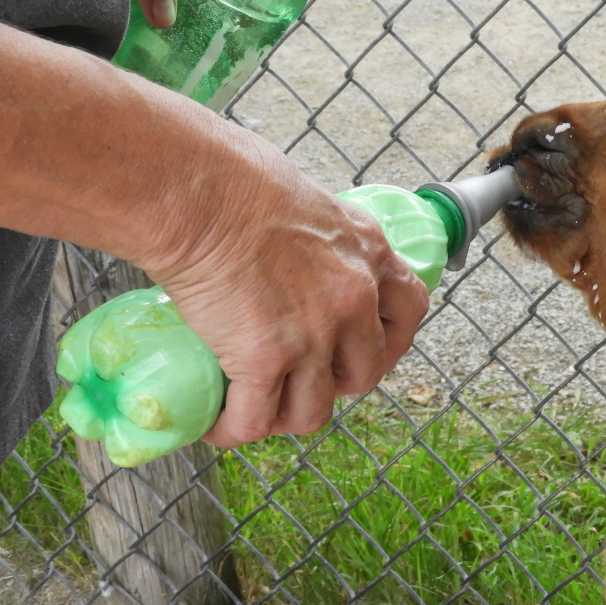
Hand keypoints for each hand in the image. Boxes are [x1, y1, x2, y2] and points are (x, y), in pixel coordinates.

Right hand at [141, 139, 430, 445]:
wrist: (196, 191)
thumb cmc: (231, 176)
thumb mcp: (306, 200)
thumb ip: (316, 234)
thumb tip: (289, 243)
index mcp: (368, 252)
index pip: (409, 309)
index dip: (390, 339)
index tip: (363, 345)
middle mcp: (354, 298)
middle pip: (366, 372)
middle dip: (335, 383)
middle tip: (300, 376)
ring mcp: (314, 333)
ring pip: (314, 411)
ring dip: (286, 414)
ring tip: (257, 406)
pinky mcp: (266, 359)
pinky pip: (255, 419)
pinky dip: (234, 428)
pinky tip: (216, 422)